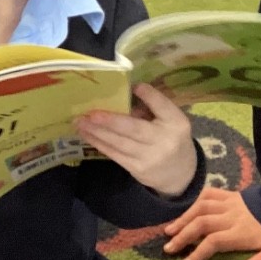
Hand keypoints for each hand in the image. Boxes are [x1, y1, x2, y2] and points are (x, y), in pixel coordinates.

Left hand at [77, 83, 197, 197]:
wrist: (180, 174)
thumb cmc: (171, 138)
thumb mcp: (170, 120)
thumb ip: (152, 107)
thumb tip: (123, 95)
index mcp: (176, 123)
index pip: (162, 106)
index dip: (149, 96)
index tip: (135, 86)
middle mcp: (164, 141)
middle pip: (134, 129)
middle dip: (110, 121)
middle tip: (90, 112)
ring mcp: (149, 157)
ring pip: (119, 143)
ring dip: (97, 133)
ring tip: (80, 122)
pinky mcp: (137, 169)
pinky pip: (115, 155)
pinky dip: (99, 143)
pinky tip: (87, 134)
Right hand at [163, 186, 260, 259]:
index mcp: (242, 231)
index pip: (213, 241)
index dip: (197, 253)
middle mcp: (232, 216)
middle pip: (201, 224)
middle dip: (182, 236)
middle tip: (168, 248)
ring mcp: (232, 203)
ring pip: (201, 208)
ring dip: (184, 219)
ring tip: (169, 230)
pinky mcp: (234, 194)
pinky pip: (211, 193)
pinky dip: (197, 201)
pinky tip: (190, 209)